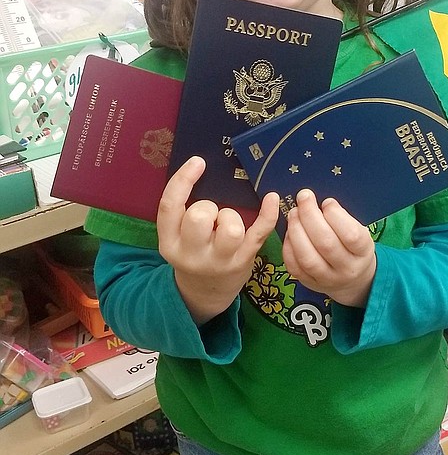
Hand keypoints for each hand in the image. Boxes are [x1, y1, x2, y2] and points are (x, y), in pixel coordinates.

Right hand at [157, 156, 278, 323]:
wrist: (205, 293)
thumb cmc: (192, 253)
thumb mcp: (177, 237)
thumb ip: (182, 211)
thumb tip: (201, 166)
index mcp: (170, 243)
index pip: (169, 207)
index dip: (183, 180)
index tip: (198, 162)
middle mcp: (192, 254)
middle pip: (199, 216)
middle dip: (208, 208)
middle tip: (210, 219)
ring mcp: (220, 260)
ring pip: (230, 228)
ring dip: (230, 217)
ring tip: (226, 226)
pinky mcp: (244, 261)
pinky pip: (259, 233)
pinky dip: (268, 214)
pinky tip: (271, 198)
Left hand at [282, 189, 375, 306]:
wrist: (352, 280)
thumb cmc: (353, 248)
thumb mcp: (358, 232)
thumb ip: (343, 219)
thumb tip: (322, 204)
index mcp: (363, 252)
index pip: (351, 235)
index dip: (336, 215)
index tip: (327, 202)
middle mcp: (346, 268)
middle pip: (326, 244)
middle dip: (310, 216)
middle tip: (304, 198)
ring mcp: (327, 279)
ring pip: (308, 257)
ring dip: (296, 230)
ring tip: (294, 213)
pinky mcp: (309, 283)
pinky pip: (294, 266)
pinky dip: (288, 246)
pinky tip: (290, 231)